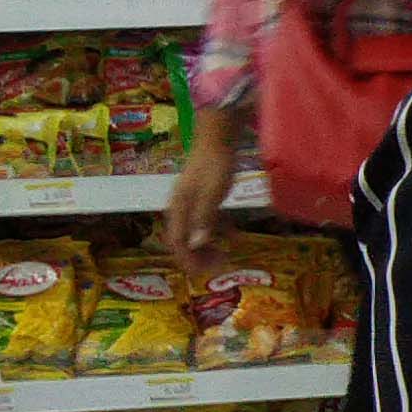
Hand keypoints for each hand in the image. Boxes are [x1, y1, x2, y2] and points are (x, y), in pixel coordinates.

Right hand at [163, 120, 242, 258]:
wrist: (217, 139)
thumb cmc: (215, 165)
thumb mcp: (213, 192)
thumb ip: (205, 217)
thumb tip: (197, 244)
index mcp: (178, 208)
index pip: (177, 242)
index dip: (189, 260)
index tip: (205, 272)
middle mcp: (180, 208)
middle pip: (183, 240)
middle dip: (198, 257)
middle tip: (218, 266)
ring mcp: (190, 203)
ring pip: (195, 233)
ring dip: (208, 246)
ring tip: (226, 255)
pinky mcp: (201, 199)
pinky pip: (205, 221)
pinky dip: (217, 232)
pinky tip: (234, 237)